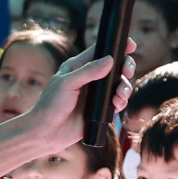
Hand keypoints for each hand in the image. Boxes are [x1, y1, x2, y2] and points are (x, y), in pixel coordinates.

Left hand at [17, 44, 134, 155]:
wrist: (46, 133)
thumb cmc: (50, 105)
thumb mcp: (67, 83)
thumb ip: (88, 71)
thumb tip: (110, 60)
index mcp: (79, 66)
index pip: (101, 51)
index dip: (117, 47)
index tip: (131, 45)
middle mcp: (90, 79)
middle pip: (115, 67)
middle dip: (126, 67)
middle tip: (128, 72)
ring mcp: (96, 95)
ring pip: (119, 85)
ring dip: (125, 87)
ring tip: (120, 94)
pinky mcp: (100, 110)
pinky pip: (117, 102)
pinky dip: (121, 102)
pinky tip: (116, 105)